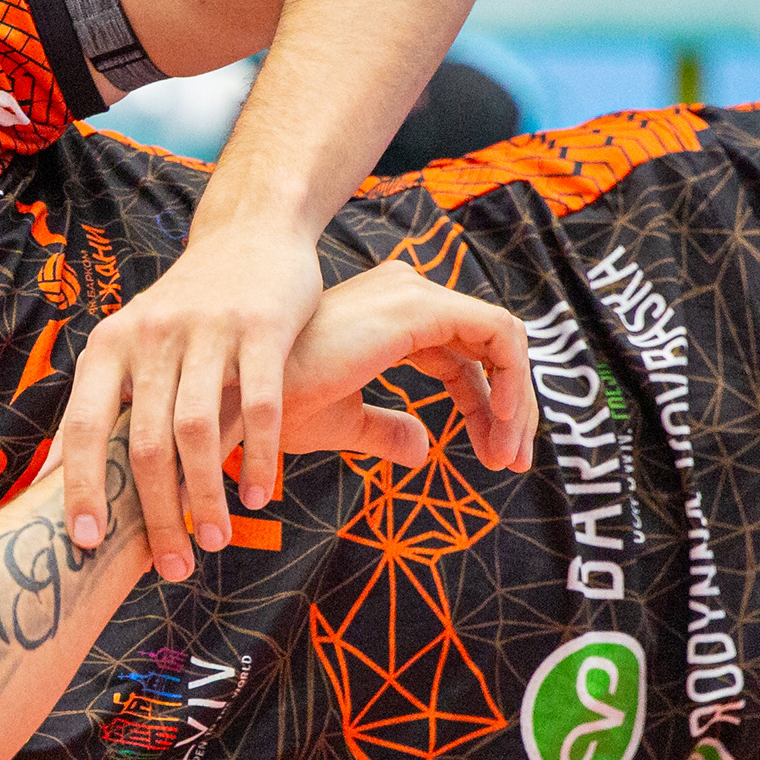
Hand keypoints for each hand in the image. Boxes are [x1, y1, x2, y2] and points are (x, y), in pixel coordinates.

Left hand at [54, 220, 323, 581]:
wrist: (252, 232)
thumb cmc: (187, 309)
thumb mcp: (134, 343)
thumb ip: (107, 403)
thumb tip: (54, 478)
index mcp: (109, 345)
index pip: (82, 427)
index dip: (81, 488)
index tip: (87, 545)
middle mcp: (150, 335)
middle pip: (143, 442)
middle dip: (156, 514)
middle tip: (170, 568)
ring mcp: (207, 329)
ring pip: (198, 430)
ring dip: (205, 495)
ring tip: (215, 541)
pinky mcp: (262, 326)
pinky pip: (259, 405)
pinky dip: (257, 457)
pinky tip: (260, 496)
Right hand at [273, 262, 539, 475]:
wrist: (244, 400)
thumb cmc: (278, 412)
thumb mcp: (344, 423)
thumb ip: (387, 431)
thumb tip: (422, 450)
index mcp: (388, 322)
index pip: (460, 361)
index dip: (484, 411)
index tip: (495, 461)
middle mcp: (404, 297)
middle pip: (486, 349)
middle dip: (509, 409)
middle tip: (511, 464)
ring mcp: (412, 295)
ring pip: (500, 339)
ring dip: (514, 401)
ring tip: (507, 456)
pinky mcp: (419, 306)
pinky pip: (497, 332)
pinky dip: (511, 376)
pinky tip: (499, 422)